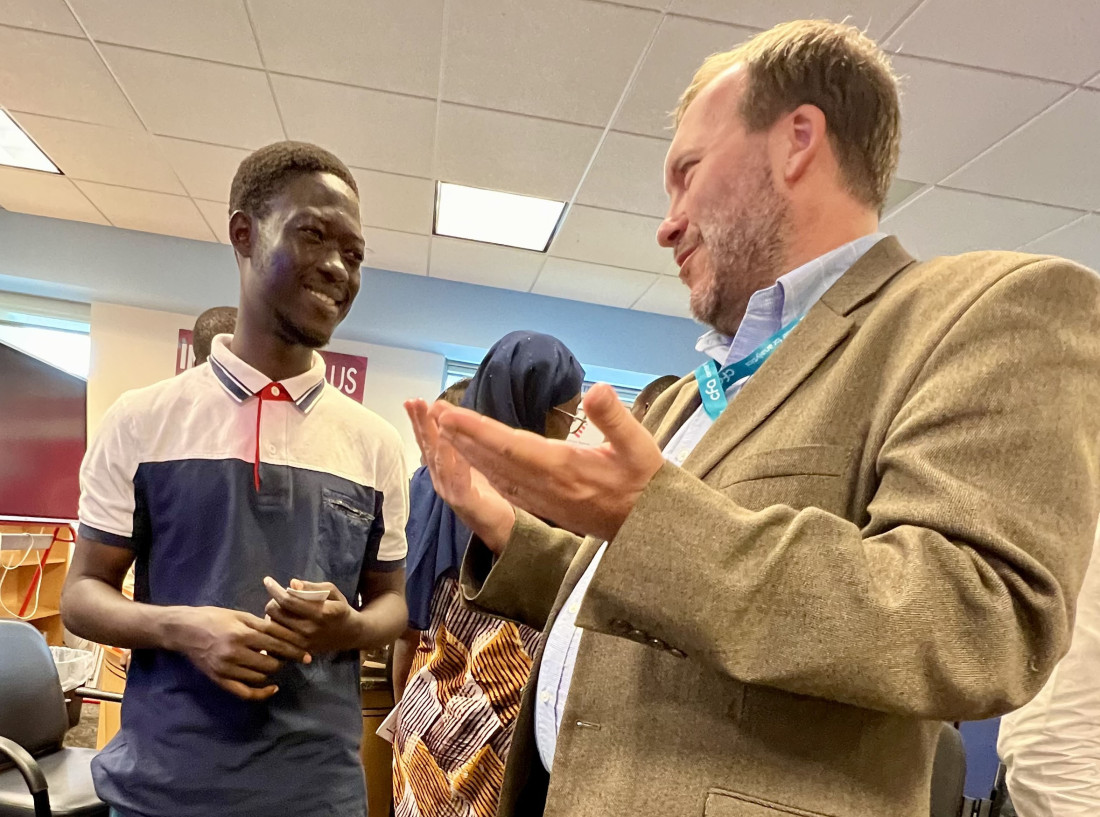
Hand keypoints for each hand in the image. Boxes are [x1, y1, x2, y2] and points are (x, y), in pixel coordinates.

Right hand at [168, 606, 310, 700]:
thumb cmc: (214, 617)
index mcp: (242, 633)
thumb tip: (284, 632)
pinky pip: (245, 692)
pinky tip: (272, 688)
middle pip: (271, 662)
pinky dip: (261, 693)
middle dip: (284, 660)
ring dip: (272, 671)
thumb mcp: (239, 615)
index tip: (307, 653)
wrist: (183, 630)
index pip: (276, 643)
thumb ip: (261, 625)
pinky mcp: (220, 679)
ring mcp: (227, 668)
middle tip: (291, 657)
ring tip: (276, 663)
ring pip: (261, 676)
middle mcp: (236, 652)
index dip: (294, 648)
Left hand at [263, 578, 363, 653]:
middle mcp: (310, 630)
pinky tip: (280, 621)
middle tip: (280, 598)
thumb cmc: (340, 609)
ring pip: (272, 626)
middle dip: (273, 601)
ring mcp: (303, 643)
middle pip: (276, 613)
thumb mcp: (333, 592)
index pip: (289, 601)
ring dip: (272, 614)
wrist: (350, 634)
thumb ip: (313, 587)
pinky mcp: (299, 651)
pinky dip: (275, 628)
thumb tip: (292, 583)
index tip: (267, 580)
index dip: (275, 589)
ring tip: (280, 609)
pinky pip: (276, 638)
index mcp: (321, 613)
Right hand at [405, 398, 516, 552]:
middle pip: (428, 447)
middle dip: (421, 423)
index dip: (420, 421)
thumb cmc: (484, 495)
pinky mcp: (465, 503)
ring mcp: (450, 491)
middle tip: (414, 402)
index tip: (413, 401)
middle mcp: (441, 479)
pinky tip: (454, 449)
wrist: (499, 526)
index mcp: (443, 468)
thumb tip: (449, 419)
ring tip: (432, 418)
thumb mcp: (470, 465)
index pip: (428, 441)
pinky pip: (458, 482)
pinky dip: (456, 464)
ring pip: (439, 461)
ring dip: (435, 438)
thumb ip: (459, 446)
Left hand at [436, 383, 663, 540]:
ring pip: (495, 475)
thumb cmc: (646, 483)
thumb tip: (598, 389)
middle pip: (493, 459)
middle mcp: (546, 486)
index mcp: (564, 468)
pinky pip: (504, 488)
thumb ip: (616, 418)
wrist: (650, 530)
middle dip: (460, 436)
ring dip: (467, 453)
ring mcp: (543, 500)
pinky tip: (472, 462)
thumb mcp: (641, 447)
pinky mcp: (545, 507)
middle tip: (434, 412)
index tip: (449, 414)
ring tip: (444, 430)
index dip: (477, 429)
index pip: (510, 445)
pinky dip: (483, 471)